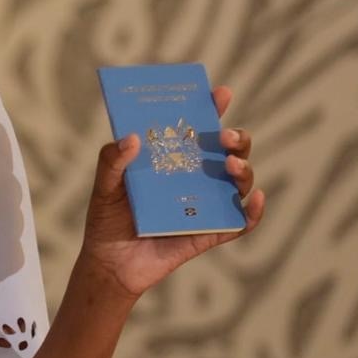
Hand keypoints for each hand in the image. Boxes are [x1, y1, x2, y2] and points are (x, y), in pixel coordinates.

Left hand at [78, 85, 264, 299]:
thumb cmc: (107, 220)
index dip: (212, 109)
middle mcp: (195, 179)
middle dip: (236, 139)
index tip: (219, 93)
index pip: (198, 130)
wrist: (109, 264)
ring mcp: (205, 205)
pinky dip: (254, 212)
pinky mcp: (209, 234)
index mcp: (173, 160)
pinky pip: (240, 223)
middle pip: (229, 152)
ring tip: (231, 166)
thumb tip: (132, 138)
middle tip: (223, 136)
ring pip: (239, 182)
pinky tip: (254, 198)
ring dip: (244, 170)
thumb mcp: (104, 186)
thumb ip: (111, 161)